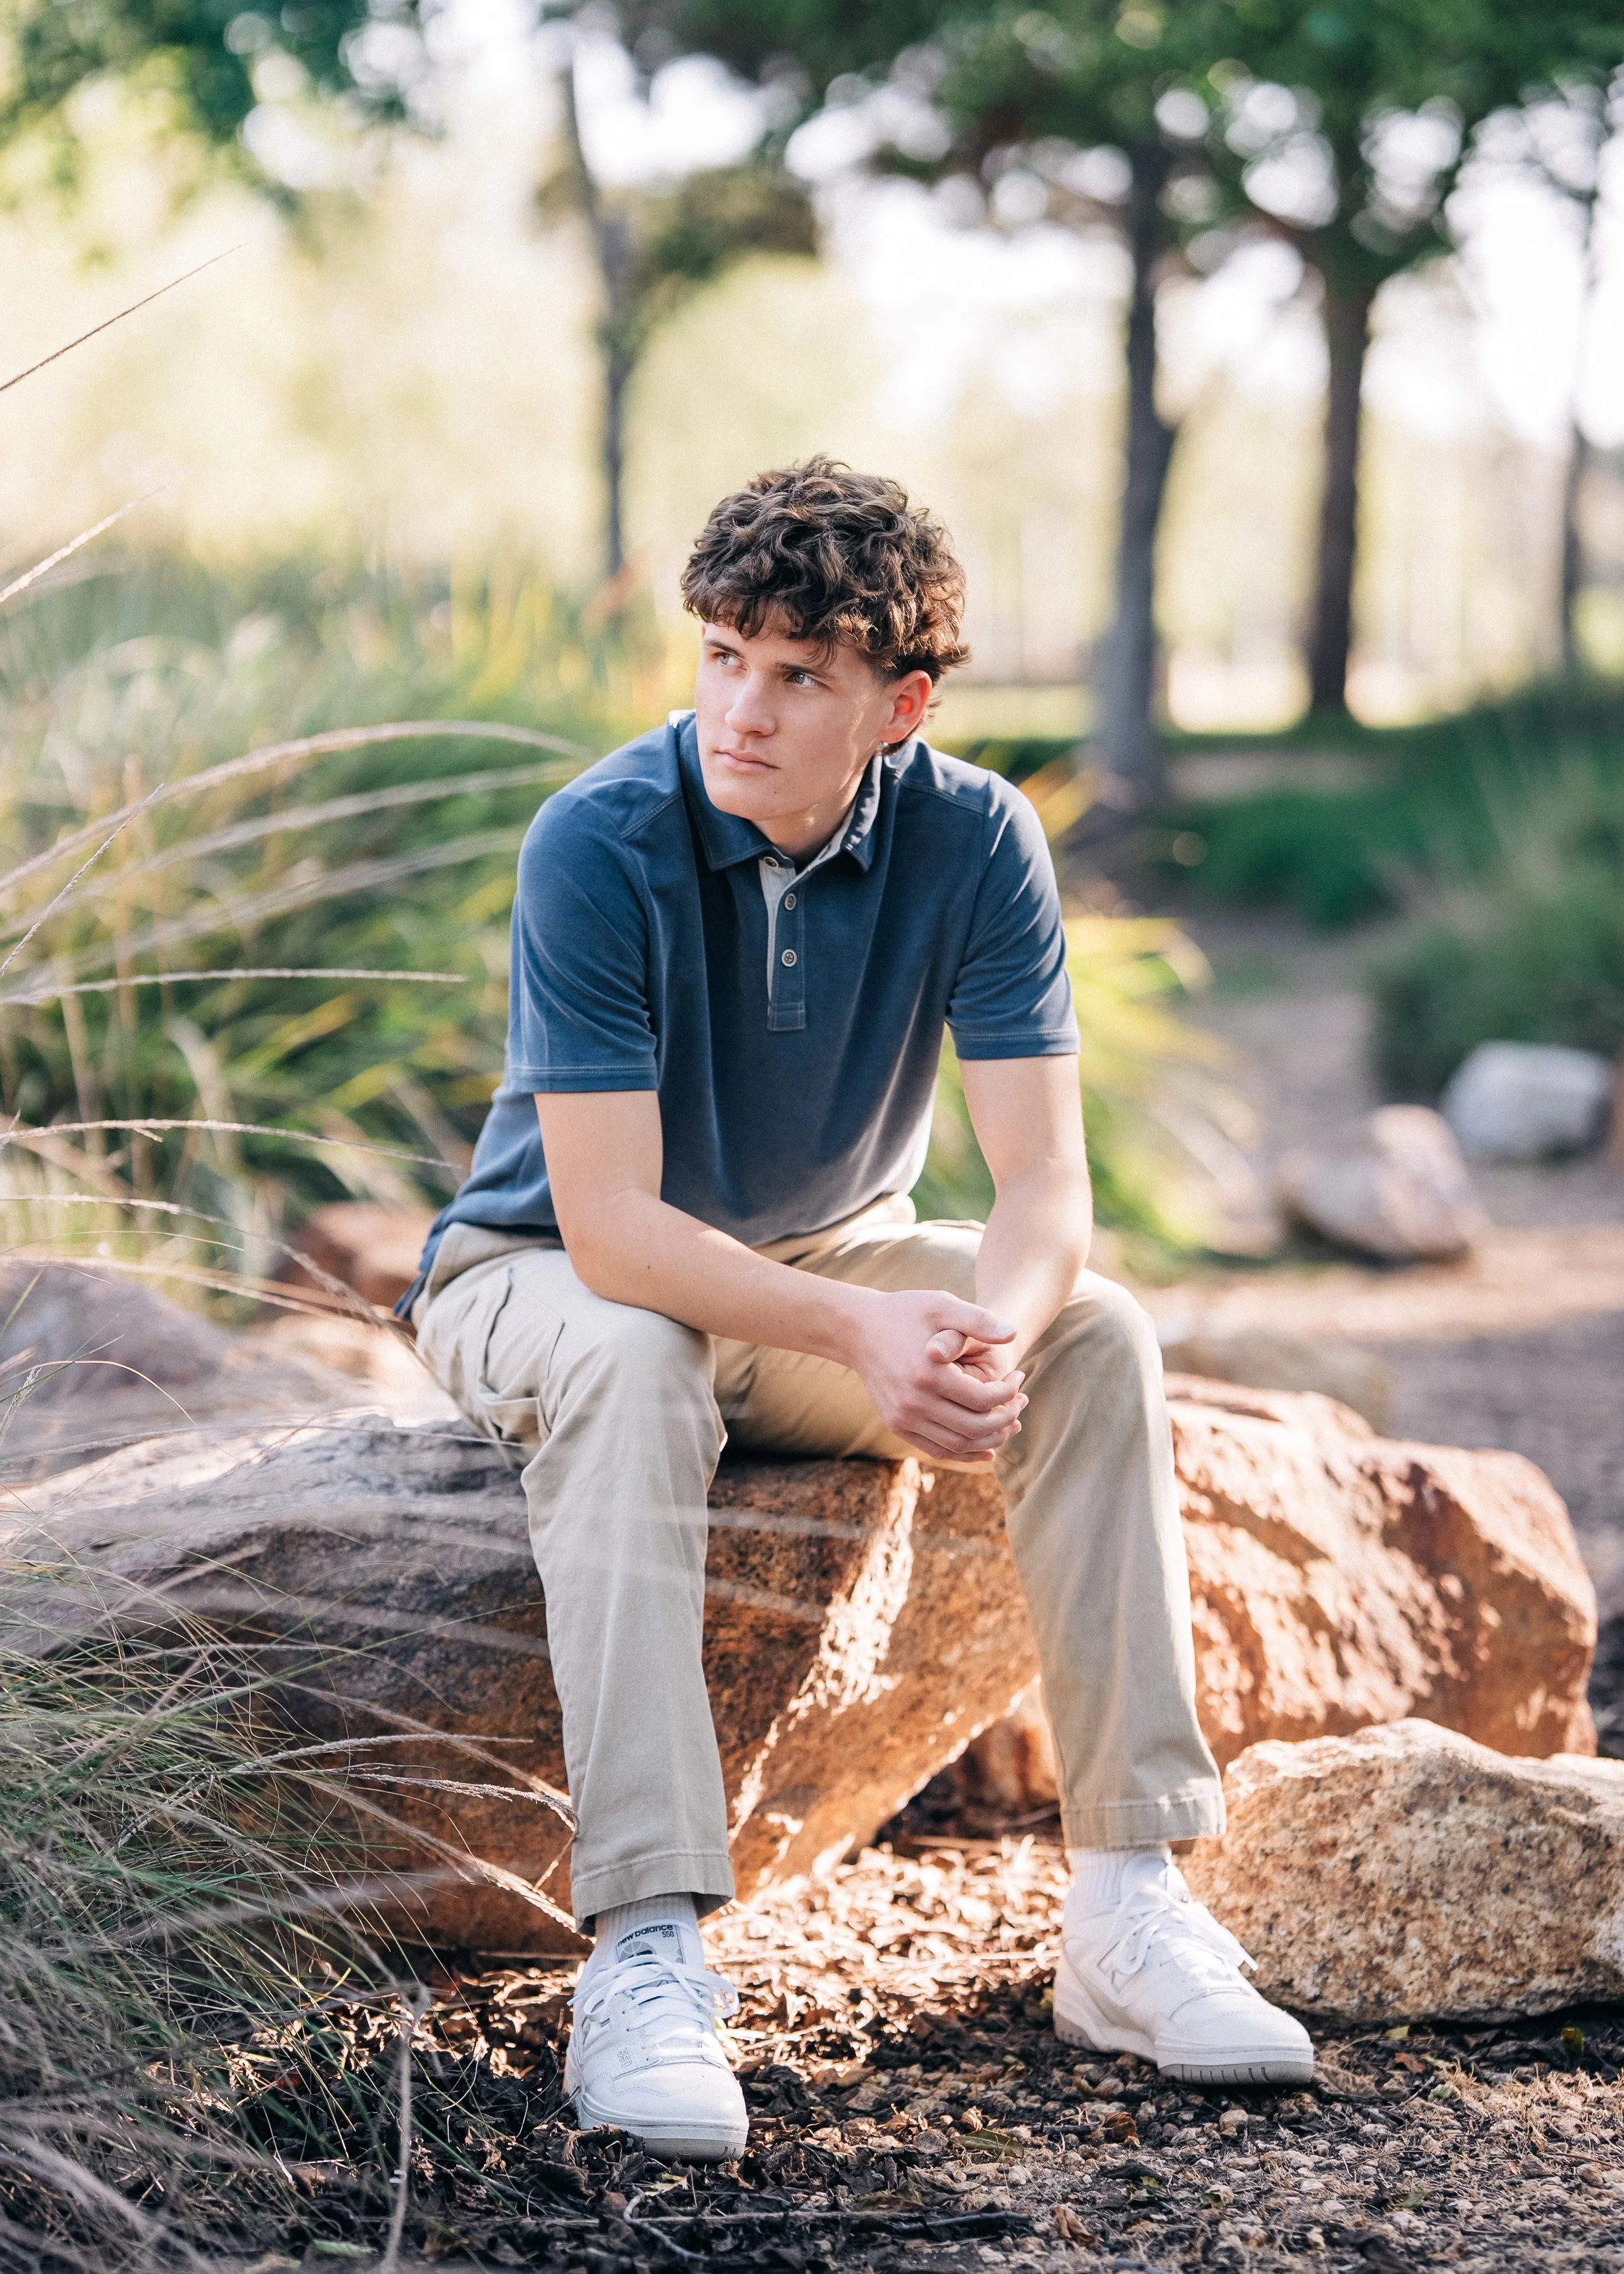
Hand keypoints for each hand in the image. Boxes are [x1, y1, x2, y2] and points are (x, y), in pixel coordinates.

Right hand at [849, 1289, 1026, 1463]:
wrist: (859, 1329)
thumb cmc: (906, 1312)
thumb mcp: (942, 1305)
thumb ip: (978, 1320)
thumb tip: (1014, 1334)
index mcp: (928, 1374)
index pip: (984, 1400)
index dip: (1009, 1393)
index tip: (1019, 1377)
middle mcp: (914, 1402)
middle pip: (975, 1427)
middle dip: (1007, 1417)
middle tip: (1021, 1402)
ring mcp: (903, 1418)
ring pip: (959, 1444)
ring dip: (991, 1439)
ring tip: (1010, 1422)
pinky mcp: (897, 1425)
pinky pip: (937, 1450)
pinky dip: (965, 1453)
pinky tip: (988, 1449)